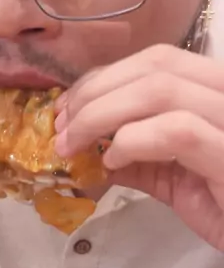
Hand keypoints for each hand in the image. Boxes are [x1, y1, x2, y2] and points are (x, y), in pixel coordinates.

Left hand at [54, 45, 223, 250]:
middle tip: (60, 129)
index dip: (103, 78)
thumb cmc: (223, 206)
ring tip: (73, 145)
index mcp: (217, 90)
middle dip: (95, 94)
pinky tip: (113, 160)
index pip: (157, 61)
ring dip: (101, 114)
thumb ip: (134, 156)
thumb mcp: (172, 176)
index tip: (66, 108)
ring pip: (161, 90)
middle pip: (155, 66)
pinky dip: (133, 140)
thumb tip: (83, 146)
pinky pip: (177, 132)